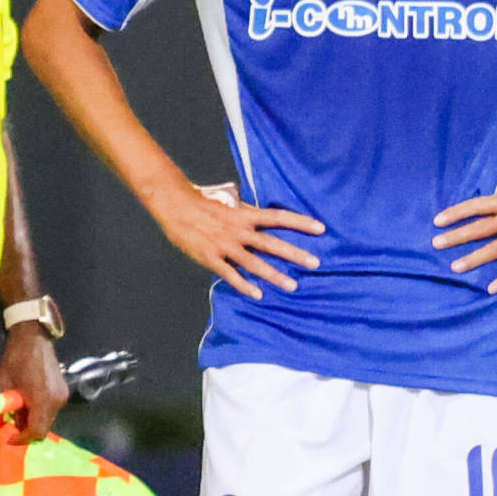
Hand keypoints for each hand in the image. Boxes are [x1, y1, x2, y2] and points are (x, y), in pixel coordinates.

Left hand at [0, 324, 69, 440]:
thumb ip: (5, 407)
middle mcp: (56, 401)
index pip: (36, 432)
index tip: (9, 438)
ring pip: (48, 419)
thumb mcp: (4, 385)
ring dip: (33, 421)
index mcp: (42, 400)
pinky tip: (28, 404)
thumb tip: (5, 423)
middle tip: (11, 428)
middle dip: (27, 431)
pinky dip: (40, 412)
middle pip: (44, 428)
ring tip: (18, 413)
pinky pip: (51, 409)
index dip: (21, 439)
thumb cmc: (15, 359)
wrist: (33, 338)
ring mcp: (62, 396)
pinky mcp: (63, 391)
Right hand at [146, 176, 323, 294]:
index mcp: (245, 214)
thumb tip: (256, 207)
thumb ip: (245, 209)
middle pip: (272, 243)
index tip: (321, 228)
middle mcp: (239, 230)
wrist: (175, 206)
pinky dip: (244, 285)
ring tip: (293, 286)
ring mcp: (226, 245)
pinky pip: (231, 274)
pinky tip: (258, 294)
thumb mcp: (229, 200)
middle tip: (316, 263)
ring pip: (255, 263)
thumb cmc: (203, 201)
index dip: (300, 222)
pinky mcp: (212, 258)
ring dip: (275, 275)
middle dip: (295, 254)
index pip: (278, 217)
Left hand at [434, 177, 496, 292]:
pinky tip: (490, 288)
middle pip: (479, 228)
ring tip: (454, 267)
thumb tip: (478, 207)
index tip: (437, 221)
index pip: (475, 206)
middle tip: (436, 244)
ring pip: (494, 248)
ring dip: (473, 258)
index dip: (455, 213)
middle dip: (456, 236)